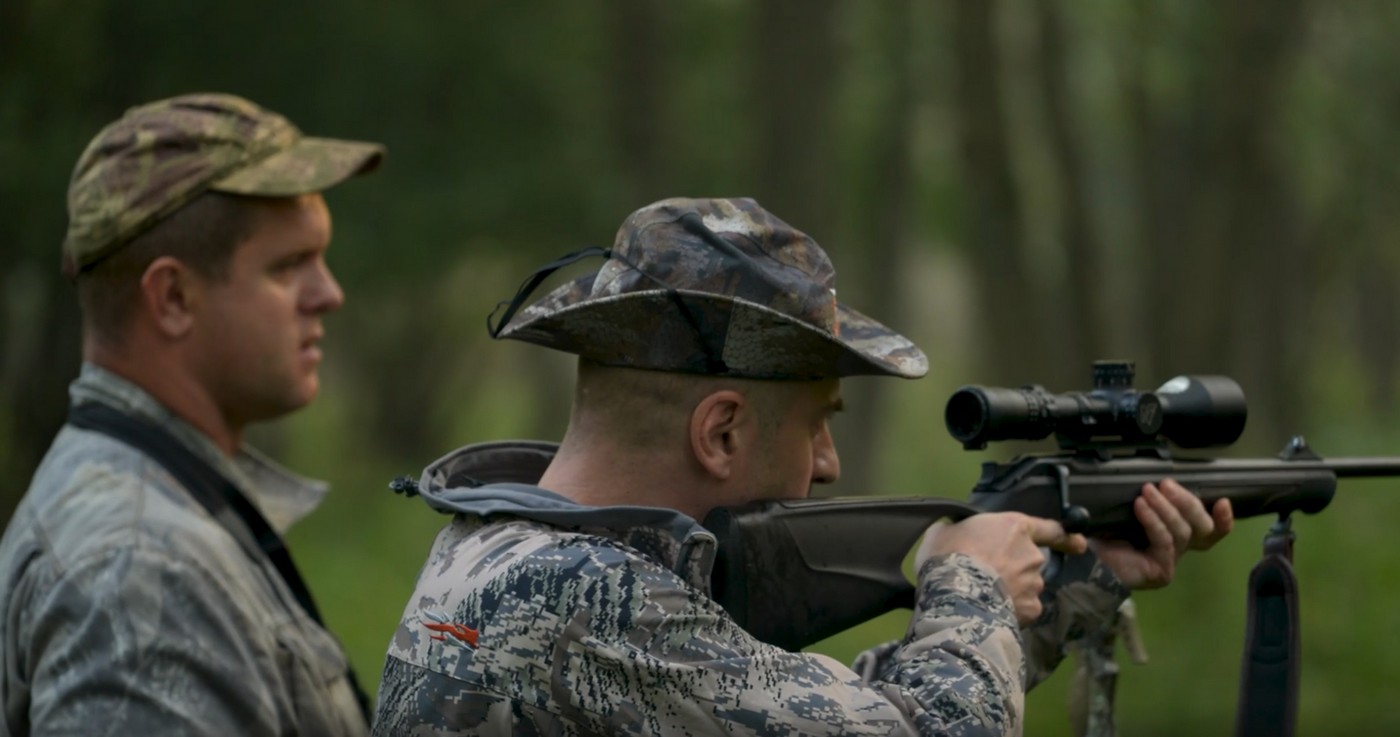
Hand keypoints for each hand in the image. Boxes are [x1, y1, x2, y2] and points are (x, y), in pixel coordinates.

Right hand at [917, 512, 1087, 624]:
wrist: (954, 595)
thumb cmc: (948, 556)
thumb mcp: (944, 531)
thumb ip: (961, 530)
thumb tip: (957, 533)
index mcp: (1015, 527)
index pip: (1050, 529)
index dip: (1066, 537)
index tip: (1079, 544)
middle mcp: (1032, 555)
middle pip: (1030, 561)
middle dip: (1014, 569)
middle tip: (986, 576)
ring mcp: (1034, 584)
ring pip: (1026, 586)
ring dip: (1011, 590)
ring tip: (983, 597)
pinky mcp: (1031, 610)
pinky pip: (1024, 608)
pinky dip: (1011, 610)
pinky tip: (991, 611)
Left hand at [1092, 478, 1234, 588]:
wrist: (1082, 557)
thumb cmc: (1104, 532)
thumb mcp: (1130, 510)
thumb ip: (1151, 500)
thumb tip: (1161, 481)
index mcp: (1174, 535)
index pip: (1210, 531)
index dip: (1222, 519)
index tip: (1223, 500)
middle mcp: (1176, 550)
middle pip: (1202, 528)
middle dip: (1188, 502)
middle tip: (1166, 484)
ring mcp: (1170, 562)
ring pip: (1183, 532)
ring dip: (1166, 507)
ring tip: (1147, 491)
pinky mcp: (1161, 572)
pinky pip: (1165, 541)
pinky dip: (1153, 520)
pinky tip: (1140, 506)